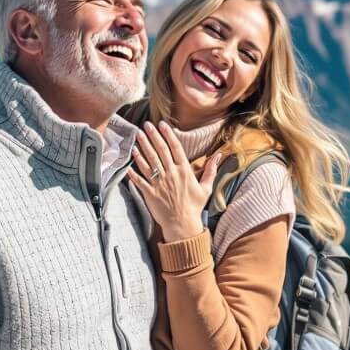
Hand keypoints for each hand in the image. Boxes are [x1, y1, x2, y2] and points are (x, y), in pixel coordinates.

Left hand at [128, 121, 222, 242]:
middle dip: (153, 136)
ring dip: (142, 147)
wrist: (182, 225)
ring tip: (137, 135)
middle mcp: (171, 174)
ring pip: (149, 161)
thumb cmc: (194, 207)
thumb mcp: (206, 188)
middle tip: (146, 124)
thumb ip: (211, 170)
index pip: (175, 148)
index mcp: (184, 171)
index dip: (168, 135)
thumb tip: (219, 155)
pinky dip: (134, 169)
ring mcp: (159, 183)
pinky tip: (130, 159)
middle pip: (160, 151)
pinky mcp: (150, 193)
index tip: (162, 124)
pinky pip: (140, 179)